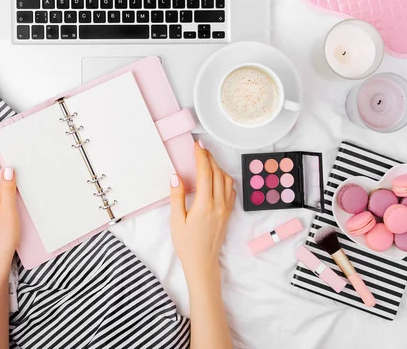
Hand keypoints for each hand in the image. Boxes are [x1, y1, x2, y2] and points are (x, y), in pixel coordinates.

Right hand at [170, 141, 235, 283]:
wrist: (202, 262)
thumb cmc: (187, 244)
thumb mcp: (176, 221)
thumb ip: (177, 197)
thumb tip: (176, 176)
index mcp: (204, 205)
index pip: (205, 173)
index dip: (201, 156)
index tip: (197, 145)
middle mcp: (218, 204)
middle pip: (217, 173)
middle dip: (209, 157)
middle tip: (200, 148)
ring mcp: (226, 208)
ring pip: (226, 180)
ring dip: (217, 167)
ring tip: (207, 160)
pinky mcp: (228, 213)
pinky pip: (230, 190)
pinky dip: (224, 178)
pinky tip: (217, 177)